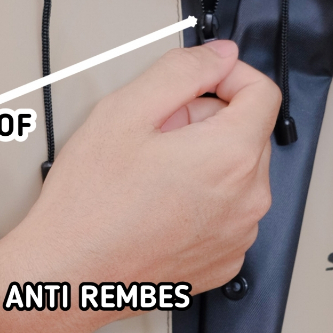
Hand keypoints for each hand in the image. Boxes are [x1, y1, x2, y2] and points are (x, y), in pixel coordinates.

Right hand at [0, 40, 279, 332]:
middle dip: (208, 123)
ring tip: (153, 177)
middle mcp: (248, 200)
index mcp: (231, 156)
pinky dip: (204, 203)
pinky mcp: (225, 261)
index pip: (264, 93)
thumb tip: (218, 57)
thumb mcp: (125, 112)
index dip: (229, 77)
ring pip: (238, 176)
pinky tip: (160, 207)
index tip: (203, 83)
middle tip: (156, 137)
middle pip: (248, 134)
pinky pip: (228, 214)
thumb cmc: (89, 205)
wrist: (68, 274)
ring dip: (206, 164)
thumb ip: (182, 71)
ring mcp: (239, 236)